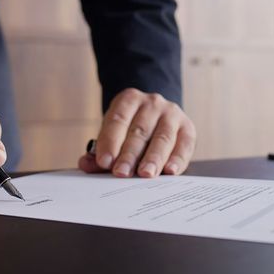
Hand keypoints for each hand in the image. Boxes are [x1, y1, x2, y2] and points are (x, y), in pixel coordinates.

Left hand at [78, 88, 195, 177]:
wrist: (157, 116)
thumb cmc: (130, 129)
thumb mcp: (113, 133)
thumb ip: (100, 150)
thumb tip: (85, 164)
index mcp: (129, 99)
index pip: (118, 120)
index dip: (110, 141)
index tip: (104, 161)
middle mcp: (152, 103)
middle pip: (139, 131)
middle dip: (129, 154)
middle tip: (121, 173)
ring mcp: (172, 114)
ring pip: (162, 137)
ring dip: (153, 158)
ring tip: (145, 174)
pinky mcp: (188, 128)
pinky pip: (184, 145)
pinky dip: (178, 159)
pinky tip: (170, 171)